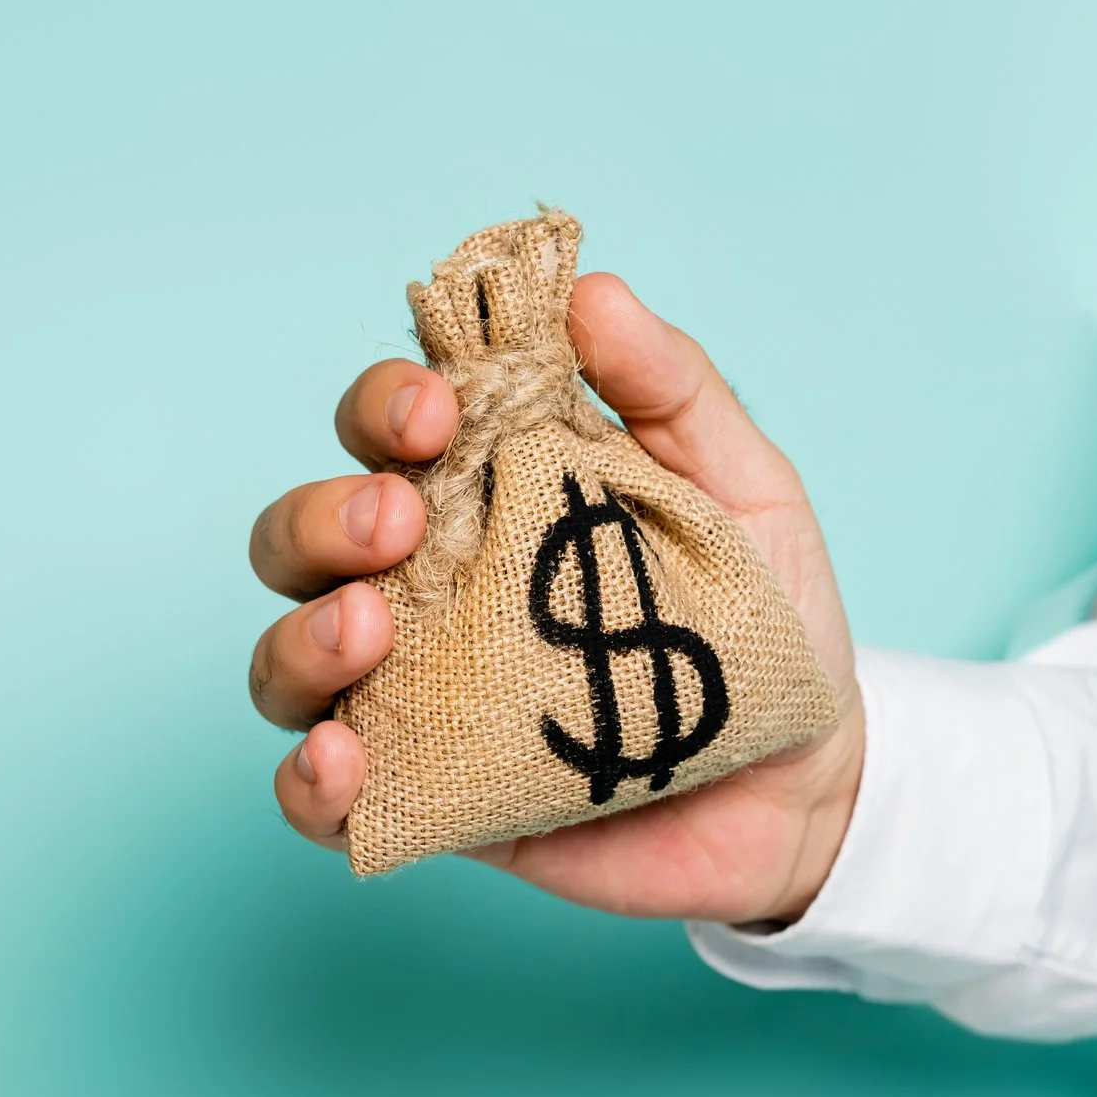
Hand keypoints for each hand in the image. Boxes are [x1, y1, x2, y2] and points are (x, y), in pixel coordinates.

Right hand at [246, 273, 864, 924]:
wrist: (810, 784)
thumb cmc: (765, 623)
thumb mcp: (743, 489)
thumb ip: (672, 388)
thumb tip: (592, 293)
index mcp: (484, 493)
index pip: (385, 426)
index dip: (383, 403)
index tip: (439, 410)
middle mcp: (426, 588)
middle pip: (304, 533)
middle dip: (328, 513)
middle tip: (403, 519)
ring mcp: (416, 697)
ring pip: (287, 656)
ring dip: (303, 633)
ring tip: (369, 627)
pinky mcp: (428, 802)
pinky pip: (319, 800)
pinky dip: (306, 781)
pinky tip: (343, 759)